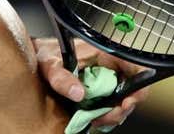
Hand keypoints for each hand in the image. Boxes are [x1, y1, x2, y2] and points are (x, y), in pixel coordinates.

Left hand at [34, 37, 149, 128]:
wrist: (35, 59)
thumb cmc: (44, 54)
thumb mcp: (50, 64)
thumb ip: (62, 78)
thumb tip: (79, 94)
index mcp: (106, 53)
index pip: (137, 68)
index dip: (138, 88)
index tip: (125, 104)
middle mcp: (110, 66)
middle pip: (132, 91)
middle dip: (122, 109)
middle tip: (104, 118)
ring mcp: (106, 79)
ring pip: (122, 101)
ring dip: (113, 114)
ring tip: (95, 120)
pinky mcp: (100, 91)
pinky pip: (111, 106)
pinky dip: (105, 115)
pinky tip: (93, 118)